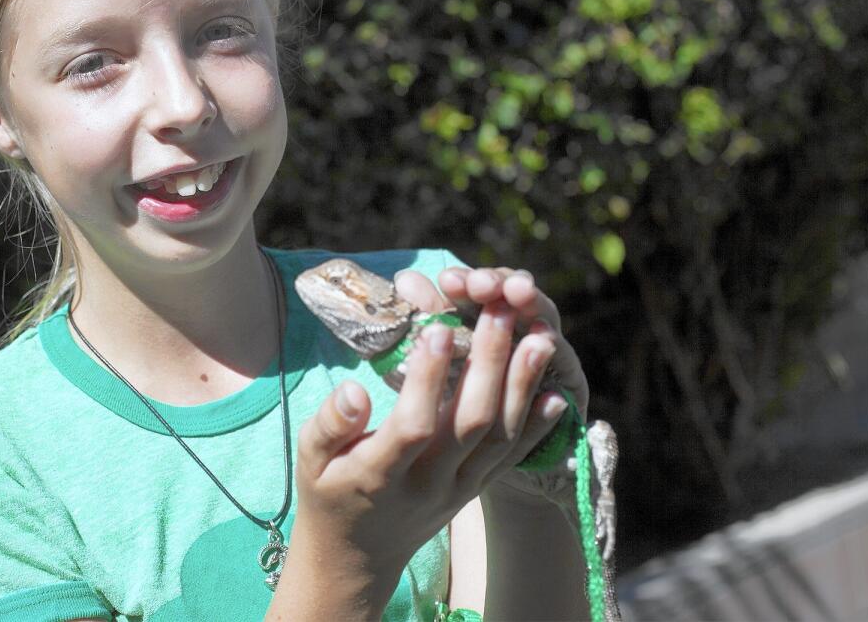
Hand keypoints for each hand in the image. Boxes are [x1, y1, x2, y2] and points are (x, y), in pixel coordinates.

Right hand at [286, 273, 570, 610]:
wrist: (357, 555)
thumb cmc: (329, 493)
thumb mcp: (311, 461)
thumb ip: (329, 425)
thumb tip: (354, 390)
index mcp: (380, 474)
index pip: (413, 425)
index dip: (428, 379)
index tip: (439, 329)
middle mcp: (428, 484)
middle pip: (469, 424)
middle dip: (488, 364)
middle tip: (499, 312)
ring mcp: (458, 489)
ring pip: (499, 437)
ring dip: (523, 386)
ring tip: (539, 338)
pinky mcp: (475, 490)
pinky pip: (511, 458)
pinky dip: (538, 427)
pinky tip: (556, 394)